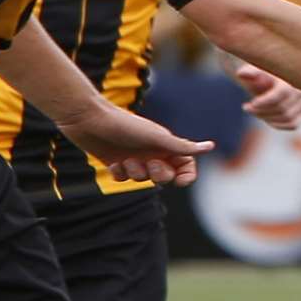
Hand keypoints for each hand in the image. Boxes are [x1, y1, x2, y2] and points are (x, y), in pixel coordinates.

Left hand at [57, 102, 214, 185]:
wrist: (89, 119)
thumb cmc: (125, 126)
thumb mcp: (156, 137)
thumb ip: (182, 146)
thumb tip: (210, 146)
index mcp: (165, 144)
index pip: (185, 165)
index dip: (186, 175)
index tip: (180, 181)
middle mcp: (152, 151)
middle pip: (165, 176)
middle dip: (157, 174)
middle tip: (148, 163)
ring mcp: (134, 157)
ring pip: (142, 179)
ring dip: (135, 173)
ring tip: (125, 160)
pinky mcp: (116, 163)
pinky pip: (123, 179)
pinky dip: (119, 174)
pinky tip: (112, 163)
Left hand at [234, 64, 300, 130]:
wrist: (267, 78)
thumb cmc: (259, 74)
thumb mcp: (253, 70)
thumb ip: (248, 72)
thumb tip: (242, 74)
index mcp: (290, 76)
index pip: (282, 92)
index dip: (266, 101)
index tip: (251, 103)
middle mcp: (300, 89)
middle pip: (283, 108)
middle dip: (262, 110)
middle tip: (247, 107)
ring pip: (287, 117)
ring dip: (267, 118)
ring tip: (254, 111)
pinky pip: (293, 124)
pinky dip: (278, 125)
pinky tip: (265, 119)